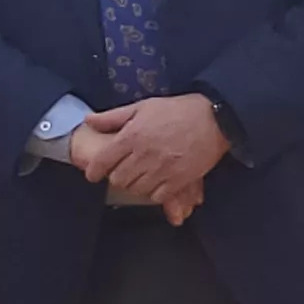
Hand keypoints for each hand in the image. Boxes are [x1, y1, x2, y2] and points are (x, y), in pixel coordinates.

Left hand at [86, 92, 229, 213]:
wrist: (214, 119)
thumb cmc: (177, 110)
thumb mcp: (143, 107)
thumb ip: (113, 117)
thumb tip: (89, 120)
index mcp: (132, 136)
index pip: (103, 161)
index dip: (94, 171)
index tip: (92, 174)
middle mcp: (144, 155)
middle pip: (118, 179)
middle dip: (116, 176)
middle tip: (121, 170)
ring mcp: (162, 170)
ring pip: (135, 189)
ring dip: (134, 184)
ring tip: (139, 175)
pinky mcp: (178, 181)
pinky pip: (156, 196)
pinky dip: (153, 192)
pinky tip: (155, 182)